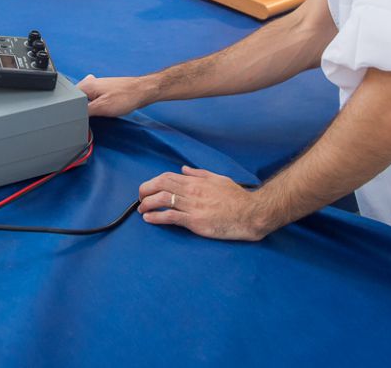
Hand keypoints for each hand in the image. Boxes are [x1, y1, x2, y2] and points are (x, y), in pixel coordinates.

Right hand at [78, 74, 154, 117]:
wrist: (142, 91)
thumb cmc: (126, 97)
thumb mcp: (101, 108)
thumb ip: (84, 112)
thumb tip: (72, 117)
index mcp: (85, 85)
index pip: (69, 100)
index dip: (72, 112)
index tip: (78, 120)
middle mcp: (89, 83)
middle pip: (76, 100)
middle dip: (81, 111)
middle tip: (92, 116)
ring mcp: (96, 86)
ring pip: (85, 101)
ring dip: (90, 109)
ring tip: (101, 112)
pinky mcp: (104, 90)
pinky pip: (94, 100)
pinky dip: (96, 107)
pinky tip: (104, 110)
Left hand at [137, 166, 268, 240]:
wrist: (251, 213)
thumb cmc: (237, 197)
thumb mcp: (218, 179)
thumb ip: (199, 173)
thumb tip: (184, 169)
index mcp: (196, 181)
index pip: (167, 177)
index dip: (153, 182)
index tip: (147, 188)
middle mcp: (192, 191)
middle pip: (160, 186)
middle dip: (145, 191)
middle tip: (140, 198)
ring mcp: (192, 206)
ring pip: (162, 200)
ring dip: (147, 204)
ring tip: (141, 210)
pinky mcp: (195, 221)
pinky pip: (171, 217)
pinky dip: (156, 217)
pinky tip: (148, 219)